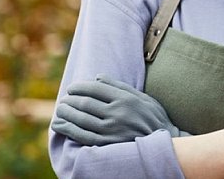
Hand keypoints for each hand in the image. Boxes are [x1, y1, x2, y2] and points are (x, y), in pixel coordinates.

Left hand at [51, 74, 188, 145]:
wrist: (164, 145)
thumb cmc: (154, 119)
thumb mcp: (144, 98)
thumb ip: (121, 87)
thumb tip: (98, 77)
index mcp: (126, 99)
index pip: (95, 89)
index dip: (80, 87)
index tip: (72, 88)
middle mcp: (117, 114)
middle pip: (85, 103)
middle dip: (70, 99)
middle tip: (64, 98)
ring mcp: (111, 130)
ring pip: (80, 118)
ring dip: (65, 112)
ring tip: (61, 109)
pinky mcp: (106, 145)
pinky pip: (81, 135)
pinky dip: (66, 129)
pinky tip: (58, 124)